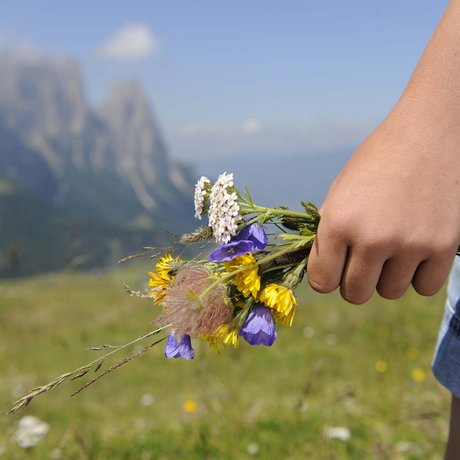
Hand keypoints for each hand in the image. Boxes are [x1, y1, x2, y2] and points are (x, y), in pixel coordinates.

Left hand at [307, 110, 459, 303]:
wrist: (428, 132)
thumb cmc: (377, 161)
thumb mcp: (340, 191)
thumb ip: (329, 233)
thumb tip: (323, 271)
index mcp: (339, 222)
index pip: (321, 282)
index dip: (325, 278)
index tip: (334, 269)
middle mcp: (373, 238)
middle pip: (354, 294)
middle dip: (353, 282)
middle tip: (362, 262)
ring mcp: (411, 244)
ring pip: (389, 292)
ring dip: (386, 278)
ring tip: (391, 250)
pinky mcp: (444, 246)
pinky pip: (423, 287)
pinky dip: (418, 276)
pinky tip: (415, 253)